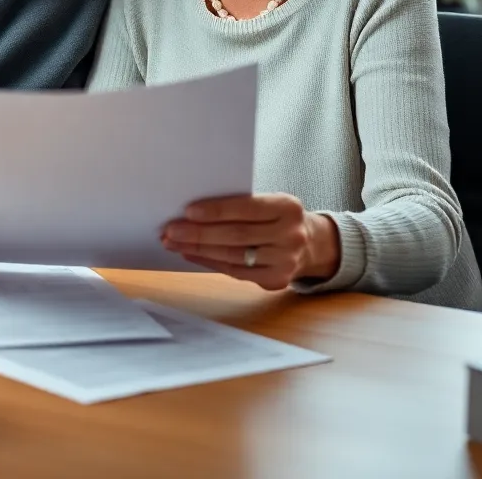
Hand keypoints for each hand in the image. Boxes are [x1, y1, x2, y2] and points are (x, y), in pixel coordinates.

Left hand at [161, 193, 340, 290]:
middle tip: (171, 230)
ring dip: (198, 249)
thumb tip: (194, 210)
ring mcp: (285, 261)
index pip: (247, 208)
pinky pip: (235, 272)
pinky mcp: (275, 280)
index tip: (188, 211)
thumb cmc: (278, 217)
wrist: (311, 243)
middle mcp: (290, 235)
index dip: (216, 210)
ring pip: (233, 255)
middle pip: (237, 235)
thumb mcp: (270, 202)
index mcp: (288, 207)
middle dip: (199, 233)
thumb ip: (242, 204)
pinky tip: (191, 254)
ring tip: (173, 242)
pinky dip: (209, 262)